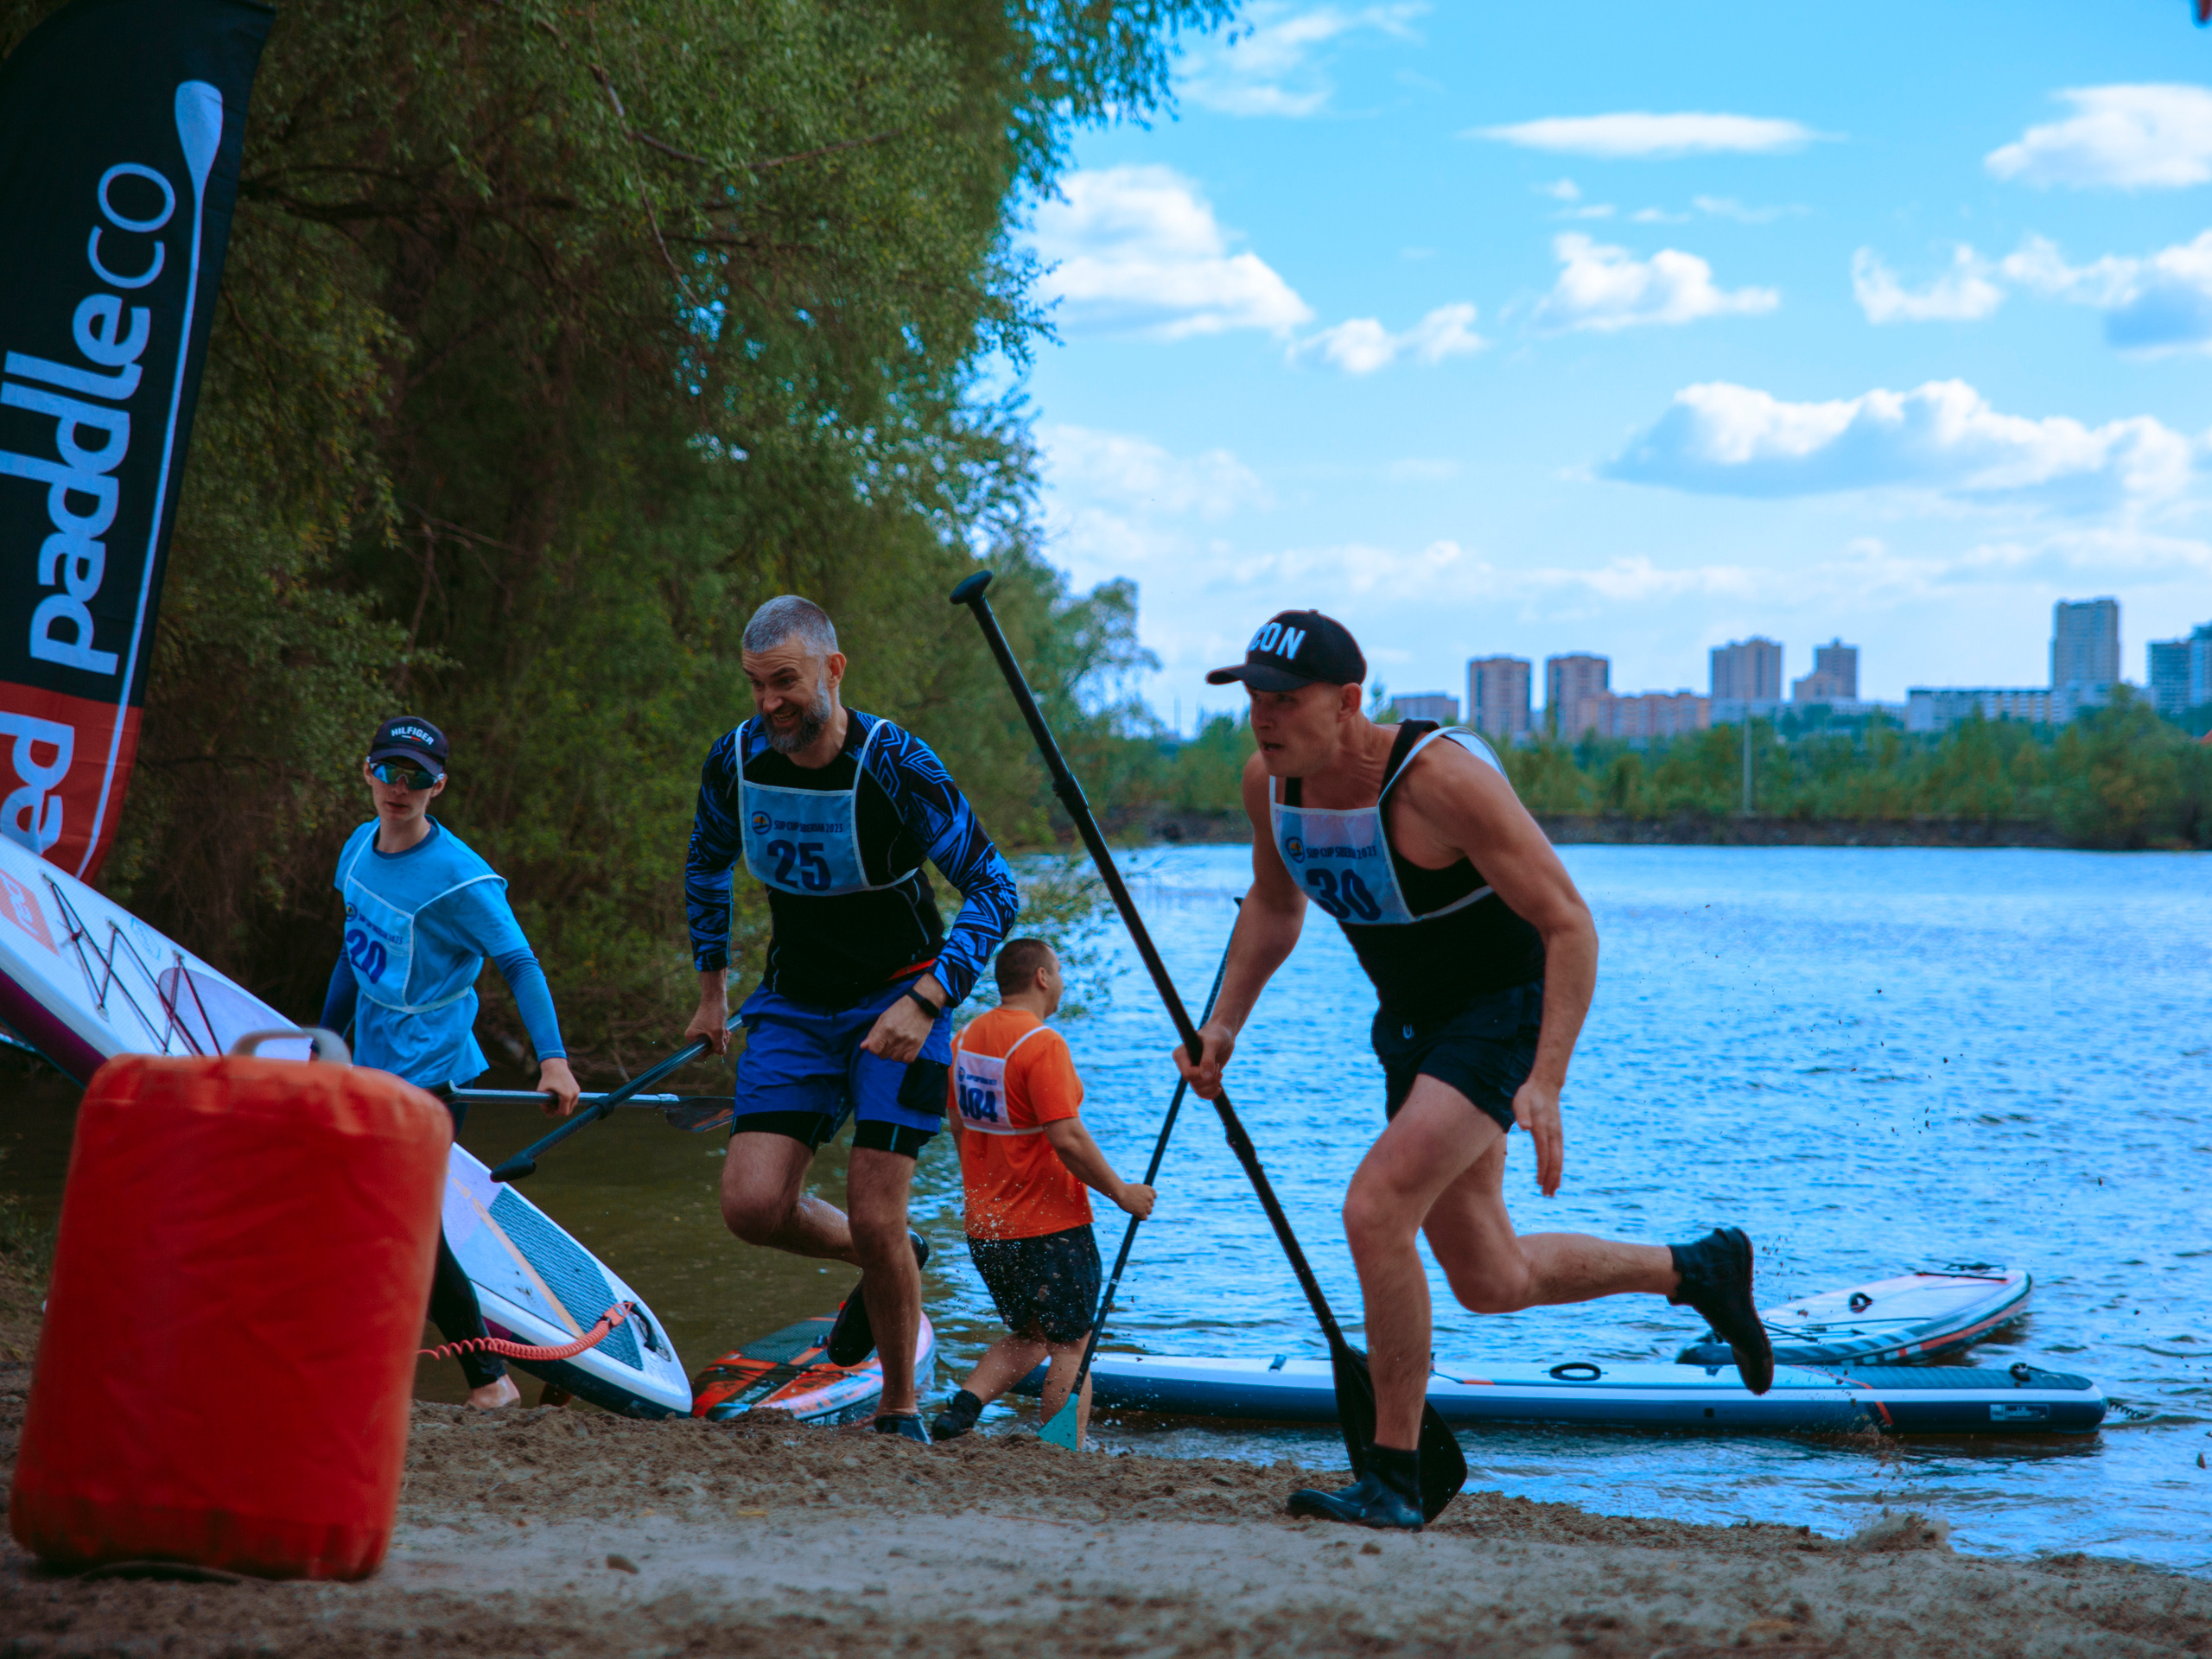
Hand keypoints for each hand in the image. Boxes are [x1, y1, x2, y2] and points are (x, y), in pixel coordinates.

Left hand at [535, 1057, 580, 1117]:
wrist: (555, 1065)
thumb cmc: (547, 1078)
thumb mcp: (542, 1092)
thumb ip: (544, 1105)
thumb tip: (549, 1116)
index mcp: (566, 1096)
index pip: (563, 1113)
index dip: (555, 1113)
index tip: (549, 1108)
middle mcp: (574, 1094)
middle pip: (568, 1111)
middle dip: (559, 1110)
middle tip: (550, 1104)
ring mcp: (577, 1091)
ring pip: (571, 1106)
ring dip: (563, 1105)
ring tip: (554, 1099)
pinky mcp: (577, 1089)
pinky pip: (573, 1100)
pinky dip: (567, 1101)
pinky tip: (559, 1094)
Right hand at [685, 997, 731, 1055]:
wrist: (716, 996)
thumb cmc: (714, 1012)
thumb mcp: (717, 1032)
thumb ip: (719, 1046)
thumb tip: (720, 1053)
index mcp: (691, 1037)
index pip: (703, 1053)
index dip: (713, 1049)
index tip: (719, 1040)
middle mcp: (694, 1036)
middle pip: (709, 1048)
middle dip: (720, 1043)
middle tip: (725, 1034)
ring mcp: (701, 1032)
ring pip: (714, 1043)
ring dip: (722, 1038)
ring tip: (726, 1030)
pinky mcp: (707, 1028)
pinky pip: (715, 1036)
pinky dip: (722, 1034)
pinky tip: (726, 1028)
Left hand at [861, 989, 935, 1063]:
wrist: (921, 1006)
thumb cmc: (901, 1010)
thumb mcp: (883, 1018)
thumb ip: (873, 1033)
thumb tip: (863, 1047)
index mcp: (886, 1028)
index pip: (873, 1050)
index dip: (874, 1047)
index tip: (879, 1042)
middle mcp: (896, 1037)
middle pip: (883, 1055)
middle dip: (884, 1049)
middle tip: (891, 1038)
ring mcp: (907, 1043)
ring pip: (894, 1058)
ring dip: (895, 1053)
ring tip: (900, 1041)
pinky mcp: (917, 1046)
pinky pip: (907, 1060)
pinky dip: (905, 1056)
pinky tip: (906, 1046)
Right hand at [1114, 1182, 1155, 1219]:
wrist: (1120, 1192)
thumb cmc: (1126, 1189)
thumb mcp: (1138, 1188)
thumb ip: (1143, 1193)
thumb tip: (1145, 1201)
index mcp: (1150, 1190)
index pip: (1154, 1196)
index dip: (1148, 1198)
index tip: (1144, 1199)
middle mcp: (1150, 1197)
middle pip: (1151, 1204)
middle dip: (1146, 1205)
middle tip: (1137, 1204)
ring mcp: (1147, 1205)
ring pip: (1149, 1211)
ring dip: (1144, 1211)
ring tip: (1136, 1209)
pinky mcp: (1142, 1212)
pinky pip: (1145, 1218)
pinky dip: (1141, 1217)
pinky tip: (1136, 1215)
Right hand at [1171, 1020, 1235, 1098]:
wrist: (1224, 1034)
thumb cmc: (1217, 1034)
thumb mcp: (1213, 1043)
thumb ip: (1208, 1059)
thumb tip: (1205, 1077)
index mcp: (1180, 1055)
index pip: (1187, 1074)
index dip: (1202, 1074)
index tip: (1215, 1065)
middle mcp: (1184, 1065)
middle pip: (1193, 1083)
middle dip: (1209, 1080)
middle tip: (1218, 1068)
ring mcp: (1192, 1072)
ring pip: (1198, 1090)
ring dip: (1212, 1086)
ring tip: (1220, 1074)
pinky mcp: (1201, 1077)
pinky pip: (1202, 1093)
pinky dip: (1211, 1093)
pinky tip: (1219, 1087)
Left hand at [1512, 1075, 1564, 1196]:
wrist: (1544, 1084)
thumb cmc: (1528, 1094)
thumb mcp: (1520, 1101)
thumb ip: (1521, 1114)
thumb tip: (1524, 1127)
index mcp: (1543, 1128)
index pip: (1544, 1154)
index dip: (1543, 1170)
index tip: (1539, 1184)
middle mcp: (1553, 1133)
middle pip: (1555, 1160)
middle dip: (1552, 1179)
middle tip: (1546, 1195)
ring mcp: (1558, 1134)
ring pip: (1560, 1159)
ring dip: (1557, 1176)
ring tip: (1552, 1192)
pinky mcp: (1558, 1134)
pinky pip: (1560, 1154)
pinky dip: (1559, 1167)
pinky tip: (1555, 1177)